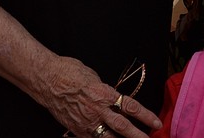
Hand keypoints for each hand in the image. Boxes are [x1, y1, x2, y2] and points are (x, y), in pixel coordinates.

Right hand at [41, 55, 160, 137]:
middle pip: (123, 127)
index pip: (131, 107)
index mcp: (104, 94)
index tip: (157, 122)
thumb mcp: (94, 77)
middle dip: (138, 136)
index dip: (146, 116)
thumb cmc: (70, 72)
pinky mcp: (76, 129)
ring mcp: (86, 122)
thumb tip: (113, 98)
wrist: (46, 79)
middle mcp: (97, 110)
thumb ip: (106, 91)